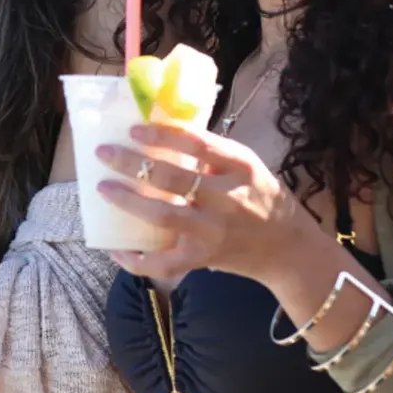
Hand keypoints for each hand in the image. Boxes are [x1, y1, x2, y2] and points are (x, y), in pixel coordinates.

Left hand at [95, 122, 313, 284]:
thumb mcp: (246, 166)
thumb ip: (212, 153)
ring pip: (163, 216)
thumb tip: (163, 134)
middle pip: (172, 178)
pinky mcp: (203, 259)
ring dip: (128, 201)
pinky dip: (137, 260)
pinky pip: (164, 263)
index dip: (162, 134)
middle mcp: (227, 198)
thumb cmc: (262, 198)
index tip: (134, 128)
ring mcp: (213, 231)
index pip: (198, 144)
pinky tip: (116, 249)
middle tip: (104, 153)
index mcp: (240, 167)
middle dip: (132, 163)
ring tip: (103, 188)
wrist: (288, 250)